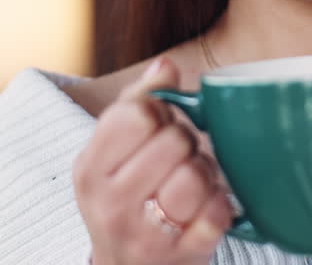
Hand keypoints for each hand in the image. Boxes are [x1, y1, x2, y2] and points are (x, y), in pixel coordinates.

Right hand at [74, 57, 233, 264]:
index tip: (159, 126)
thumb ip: (137, 103)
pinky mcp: (180, 257)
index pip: (135, 114)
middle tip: (180, 155)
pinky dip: (221, 205)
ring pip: (194, 177)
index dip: (159, 112)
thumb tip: (165, 66)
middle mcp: (110, 204)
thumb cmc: (124, 200)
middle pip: (172, 141)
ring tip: (194, 181)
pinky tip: (209, 206)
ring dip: (204, 173)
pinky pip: (217, 214)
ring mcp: (145, 235)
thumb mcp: (112, 154)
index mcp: (90, 169)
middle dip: (185, 142)